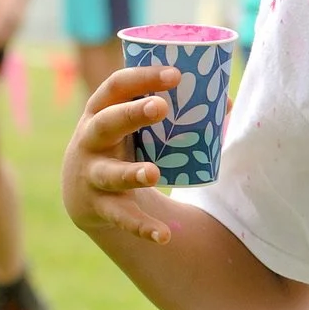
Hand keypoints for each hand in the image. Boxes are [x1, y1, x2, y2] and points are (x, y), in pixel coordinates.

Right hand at [62, 63, 180, 243]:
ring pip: (109, 173)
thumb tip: (226, 102)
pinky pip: (120, 216)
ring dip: (130, 173)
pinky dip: (141, 227)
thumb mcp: (134, 124)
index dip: (142, 77)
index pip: (116, 86)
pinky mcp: (98, 206)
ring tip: (153, 174)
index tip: (175, 74)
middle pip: (105, 123)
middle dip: (131, 114)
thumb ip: (171, 111)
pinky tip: (163, 235)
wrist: (83, 193)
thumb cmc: (122, 143)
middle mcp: (90, 140)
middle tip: (161, 107)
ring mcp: (91, 174)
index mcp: (101, 110)